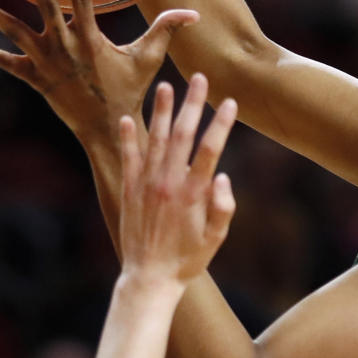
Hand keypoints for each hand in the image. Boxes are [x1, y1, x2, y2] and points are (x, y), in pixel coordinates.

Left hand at [0, 0, 197, 139]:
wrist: (107, 128)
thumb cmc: (130, 90)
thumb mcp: (149, 59)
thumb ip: (167, 30)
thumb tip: (194, 15)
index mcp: (91, 40)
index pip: (84, 1)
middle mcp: (65, 49)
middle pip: (47, 9)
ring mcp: (47, 64)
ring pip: (16, 35)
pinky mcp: (36, 80)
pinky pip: (9, 65)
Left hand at [119, 74, 235, 285]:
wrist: (149, 277)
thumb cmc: (187, 260)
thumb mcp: (215, 239)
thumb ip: (223, 207)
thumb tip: (223, 176)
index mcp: (193, 194)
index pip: (211, 149)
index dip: (221, 123)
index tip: (230, 102)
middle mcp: (169, 183)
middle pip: (183, 135)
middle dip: (193, 104)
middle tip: (200, 79)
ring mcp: (146, 185)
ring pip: (155, 139)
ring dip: (161, 111)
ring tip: (165, 86)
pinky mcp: (129, 191)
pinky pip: (128, 158)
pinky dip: (128, 138)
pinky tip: (128, 118)